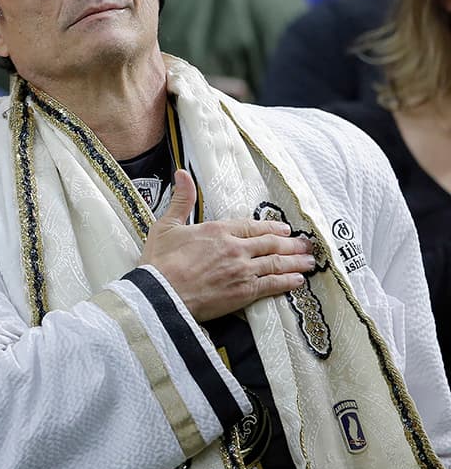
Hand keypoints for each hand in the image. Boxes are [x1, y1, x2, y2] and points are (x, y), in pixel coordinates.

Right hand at [140, 170, 313, 321]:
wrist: (161, 294)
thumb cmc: (160, 262)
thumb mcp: (166, 225)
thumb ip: (181, 200)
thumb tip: (182, 174)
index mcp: (217, 231)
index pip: (251, 226)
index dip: (271, 227)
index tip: (284, 229)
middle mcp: (235, 248)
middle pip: (270, 244)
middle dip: (291, 244)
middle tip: (306, 244)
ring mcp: (242, 271)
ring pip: (276, 263)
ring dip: (295, 261)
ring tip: (309, 261)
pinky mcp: (244, 292)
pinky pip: (273, 284)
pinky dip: (287, 282)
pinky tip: (297, 280)